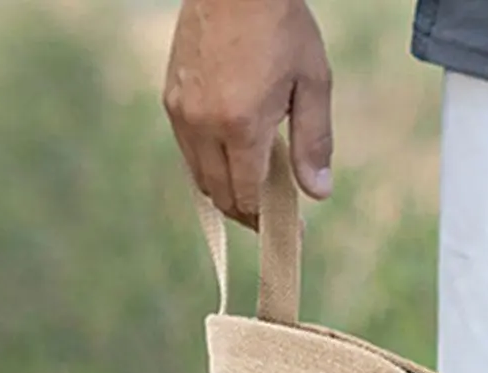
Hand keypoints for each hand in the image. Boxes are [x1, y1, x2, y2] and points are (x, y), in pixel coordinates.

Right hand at [163, 0, 333, 226]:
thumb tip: (317, 193)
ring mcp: (179, 108)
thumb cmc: (281, 26)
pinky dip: (210, 164)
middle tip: (275, 218)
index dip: (269, 221)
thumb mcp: (312, 85)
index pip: (247, 196)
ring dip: (226, 190)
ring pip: (199, 174)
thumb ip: (313, 143)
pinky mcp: (170, 93)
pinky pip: (187, 148)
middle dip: (247, 212)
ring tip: (257, 192)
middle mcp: (201, 122)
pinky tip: (235, 159)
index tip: (292, 231)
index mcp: (238, 125)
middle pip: (219, 193)